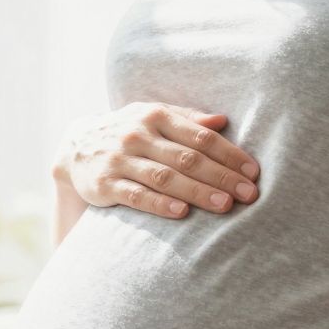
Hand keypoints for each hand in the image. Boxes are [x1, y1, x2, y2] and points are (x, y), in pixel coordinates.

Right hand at [57, 101, 260, 219]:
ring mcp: (120, 159)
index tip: (253, 171)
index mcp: (156, 116)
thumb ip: (187, 119)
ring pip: (165, 177)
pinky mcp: (104, 184)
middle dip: (221, 176)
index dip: (229, 154)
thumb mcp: (153, 117)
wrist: (75, 147)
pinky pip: (136, 195)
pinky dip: (160, 204)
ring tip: (225, 205)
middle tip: (249, 193)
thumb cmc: (128, 132)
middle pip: (187, 158)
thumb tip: (223, 121)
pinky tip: (183, 213)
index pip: (200, 136)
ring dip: (197, 192)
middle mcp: (138, 135)